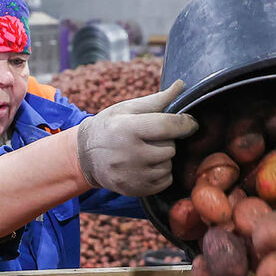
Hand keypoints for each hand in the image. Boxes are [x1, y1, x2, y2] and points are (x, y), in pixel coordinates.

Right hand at [76, 80, 198, 196]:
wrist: (84, 156)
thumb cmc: (109, 127)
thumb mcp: (127, 108)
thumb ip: (156, 100)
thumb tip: (182, 85)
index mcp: (129, 128)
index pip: (169, 126)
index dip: (186, 123)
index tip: (190, 122)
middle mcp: (130, 154)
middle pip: (170, 147)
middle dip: (167, 141)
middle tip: (151, 138)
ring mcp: (132, 175)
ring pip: (168, 165)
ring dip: (164, 158)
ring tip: (147, 152)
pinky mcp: (135, 189)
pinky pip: (165, 181)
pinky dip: (161, 173)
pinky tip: (147, 165)